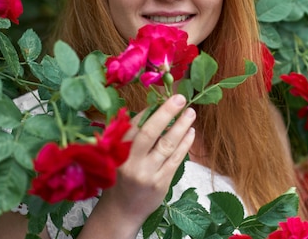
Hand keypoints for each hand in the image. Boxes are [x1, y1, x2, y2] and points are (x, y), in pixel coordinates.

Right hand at [79, 94, 195, 238]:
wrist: (122, 210)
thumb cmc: (120, 176)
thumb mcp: (116, 155)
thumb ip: (129, 136)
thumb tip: (152, 110)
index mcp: (117, 151)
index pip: (135, 125)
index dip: (151, 110)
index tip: (164, 97)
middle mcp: (131, 162)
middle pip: (150, 133)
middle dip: (166, 113)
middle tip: (180, 98)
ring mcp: (147, 173)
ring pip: (167, 145)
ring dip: (181, 127)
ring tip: (191, 113)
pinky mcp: (160, 183)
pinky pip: (176, 160)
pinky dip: (185, 144)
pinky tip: (191, 132)